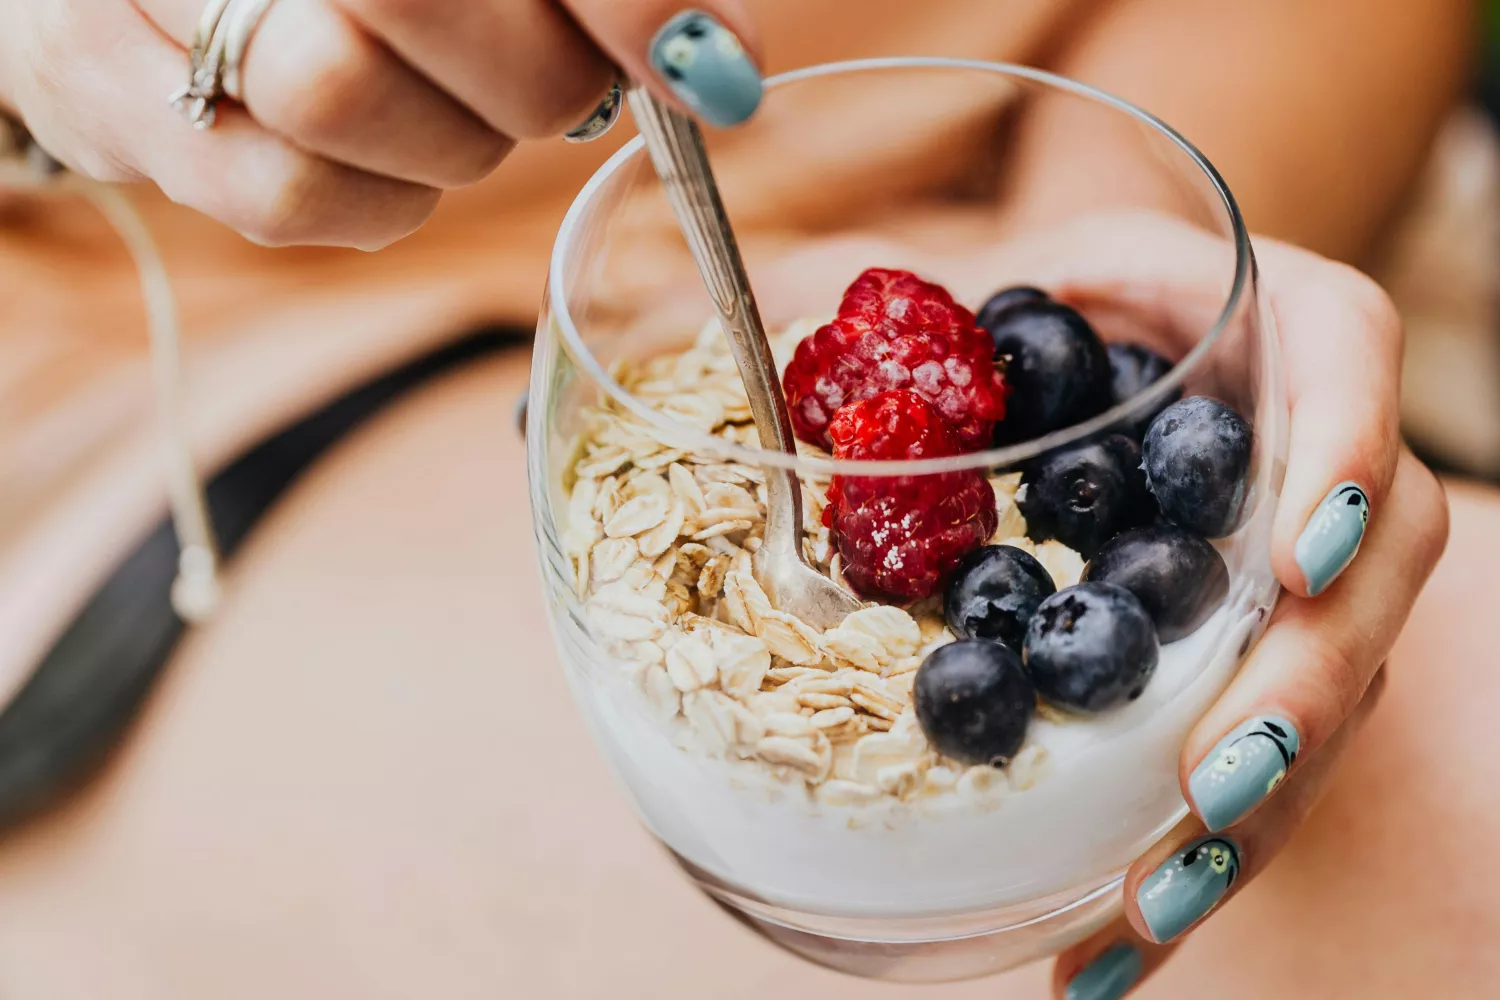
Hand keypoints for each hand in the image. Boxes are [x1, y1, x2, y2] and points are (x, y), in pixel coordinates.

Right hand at [0, 0, 762, 248]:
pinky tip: (390, 153)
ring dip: (451, 136)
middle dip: (534, 72)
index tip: (702, 66)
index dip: (624, 0)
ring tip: (453, 102)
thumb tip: (717, 61)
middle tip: (565, 82)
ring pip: (340, 99)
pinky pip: (293, 200)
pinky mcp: (103, 99)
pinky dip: (381, 195)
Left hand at [733, 210, 1445, 996]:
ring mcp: (1291, 571)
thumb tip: (761, 366)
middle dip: (1301, 688)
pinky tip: (1108, 953)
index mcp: (1261, 324)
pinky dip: (1187, 859)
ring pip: (1328, 694)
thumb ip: (915, 321)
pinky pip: (1250, 757)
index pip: (1347, 353)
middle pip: (1367, 568)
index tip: (1295, 560)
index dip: (1348, 452)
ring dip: (1253, 815)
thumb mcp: (988, 282)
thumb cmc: (1033, 309)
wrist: (1079, 354)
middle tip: (1210, 787)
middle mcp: (1302, 453)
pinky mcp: (1250, 660)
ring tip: (1152, 904)